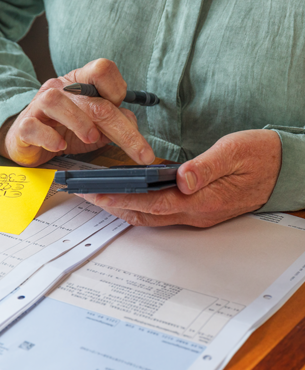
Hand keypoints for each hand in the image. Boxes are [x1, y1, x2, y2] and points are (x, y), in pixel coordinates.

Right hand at [0, 58, 154, 166]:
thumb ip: (113, 123)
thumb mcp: (94, 126)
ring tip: (91, 139)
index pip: (103, 70)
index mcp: (80, 82)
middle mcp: (60, 89)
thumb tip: (133, 124)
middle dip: (121, 130)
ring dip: (79, 122)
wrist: (28, 140)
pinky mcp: (24, 126)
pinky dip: (48, 137)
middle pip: (93, 101)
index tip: (125, 118)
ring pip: (56, 101)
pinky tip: (59, 146)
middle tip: (140, 153)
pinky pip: (33, 126)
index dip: (117, 90)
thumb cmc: (63, 130)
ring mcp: (39, 105)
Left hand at [79, 130, 281, 226]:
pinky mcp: (196, 209)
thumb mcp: (236, 152)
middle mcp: (196, 213)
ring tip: (99, 197)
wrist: (282, 170)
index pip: (153, 203)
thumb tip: (181, 178)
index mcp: (203, 200)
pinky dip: (139, 206)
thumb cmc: (260, 157)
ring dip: (123, 208)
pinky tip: (127, 197)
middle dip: (114, 206)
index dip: (123, 198)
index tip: (99, 193)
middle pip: (146, 215)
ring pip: (151, 217)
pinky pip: (160, 213)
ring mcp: (196, 214)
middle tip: (88, 195)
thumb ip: (207, 167)